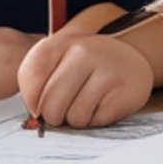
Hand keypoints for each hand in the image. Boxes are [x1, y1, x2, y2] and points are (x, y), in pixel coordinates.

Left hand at [19, 24, 153, 128]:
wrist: (132, 59)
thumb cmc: (88, 65)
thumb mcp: (61, 59)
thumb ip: (39, 80)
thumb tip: (34, 116)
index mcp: (62, 42)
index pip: (30, 76)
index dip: (31, 98)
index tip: (39, 103)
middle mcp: (84, 52)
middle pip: (50, 103)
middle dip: (54, 115)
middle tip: (65, 107)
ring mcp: (106, 71)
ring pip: (74, 116)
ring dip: (77, 118)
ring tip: (87, 102)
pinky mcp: (123, 92)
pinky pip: (96, 121)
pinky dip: (96, 120)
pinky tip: (102, 104)